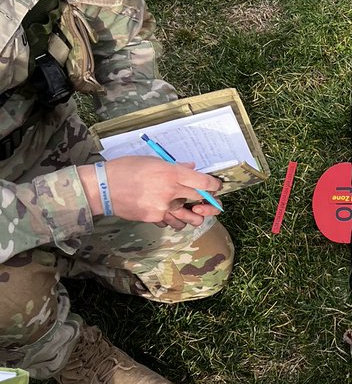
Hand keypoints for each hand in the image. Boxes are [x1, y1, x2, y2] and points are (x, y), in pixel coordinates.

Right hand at [80, 156, 222, 228]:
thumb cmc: (126, 168)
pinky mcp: (154, 218)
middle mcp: (171, 191)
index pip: (204, 183)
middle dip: (209, 204)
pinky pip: (170, 222)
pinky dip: (172, 219)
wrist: (103, 187)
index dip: (214, 186)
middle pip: (201, 202)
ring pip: (189, 219)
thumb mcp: (152, 161)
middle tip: (208, 204)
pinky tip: (168, 213)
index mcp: (171, 173)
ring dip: (192, 216)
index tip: (216, 186)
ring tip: (189, 212)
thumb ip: (175, 167)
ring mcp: (163, 207)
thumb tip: (191, 168)